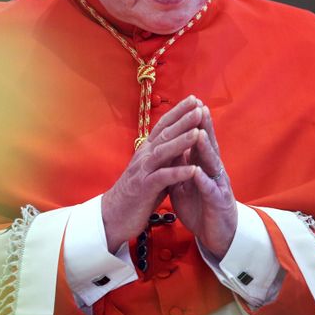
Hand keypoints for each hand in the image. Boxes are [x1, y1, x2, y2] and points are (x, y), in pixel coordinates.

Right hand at [101, 96, 203, 252]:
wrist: (115, 215)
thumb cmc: (138, 193)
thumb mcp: (154, 170)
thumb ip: (166, 157)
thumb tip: (182, 143)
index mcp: (147, 151)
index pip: (163, 126)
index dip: (178, 112)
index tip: (194, 100)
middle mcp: (144, 156)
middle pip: (164, 134)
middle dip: (182, 120)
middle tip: (199, 106)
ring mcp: (143, 171)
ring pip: (163, 152)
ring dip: (181, 142)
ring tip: (198, 132)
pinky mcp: (143, 188)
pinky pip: (162, 178)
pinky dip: (177, 173)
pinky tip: (192, 169)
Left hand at [168, 104, 237, 259]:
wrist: (216, 235)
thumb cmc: (201, 207)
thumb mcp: (185, 183)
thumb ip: (179, 166)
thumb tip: (169, 147)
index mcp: (203, 166)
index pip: (198, 141)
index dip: (194, 124)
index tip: (188, 104)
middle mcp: (213, 172)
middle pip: (208, 146)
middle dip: (204, 127)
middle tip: (199, 107)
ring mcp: (217, 186)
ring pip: (211, 165)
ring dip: (205, 149)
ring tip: (198, 134)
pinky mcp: (218, 203)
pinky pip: (209, 190)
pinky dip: (203, 181)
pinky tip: (198, 172)